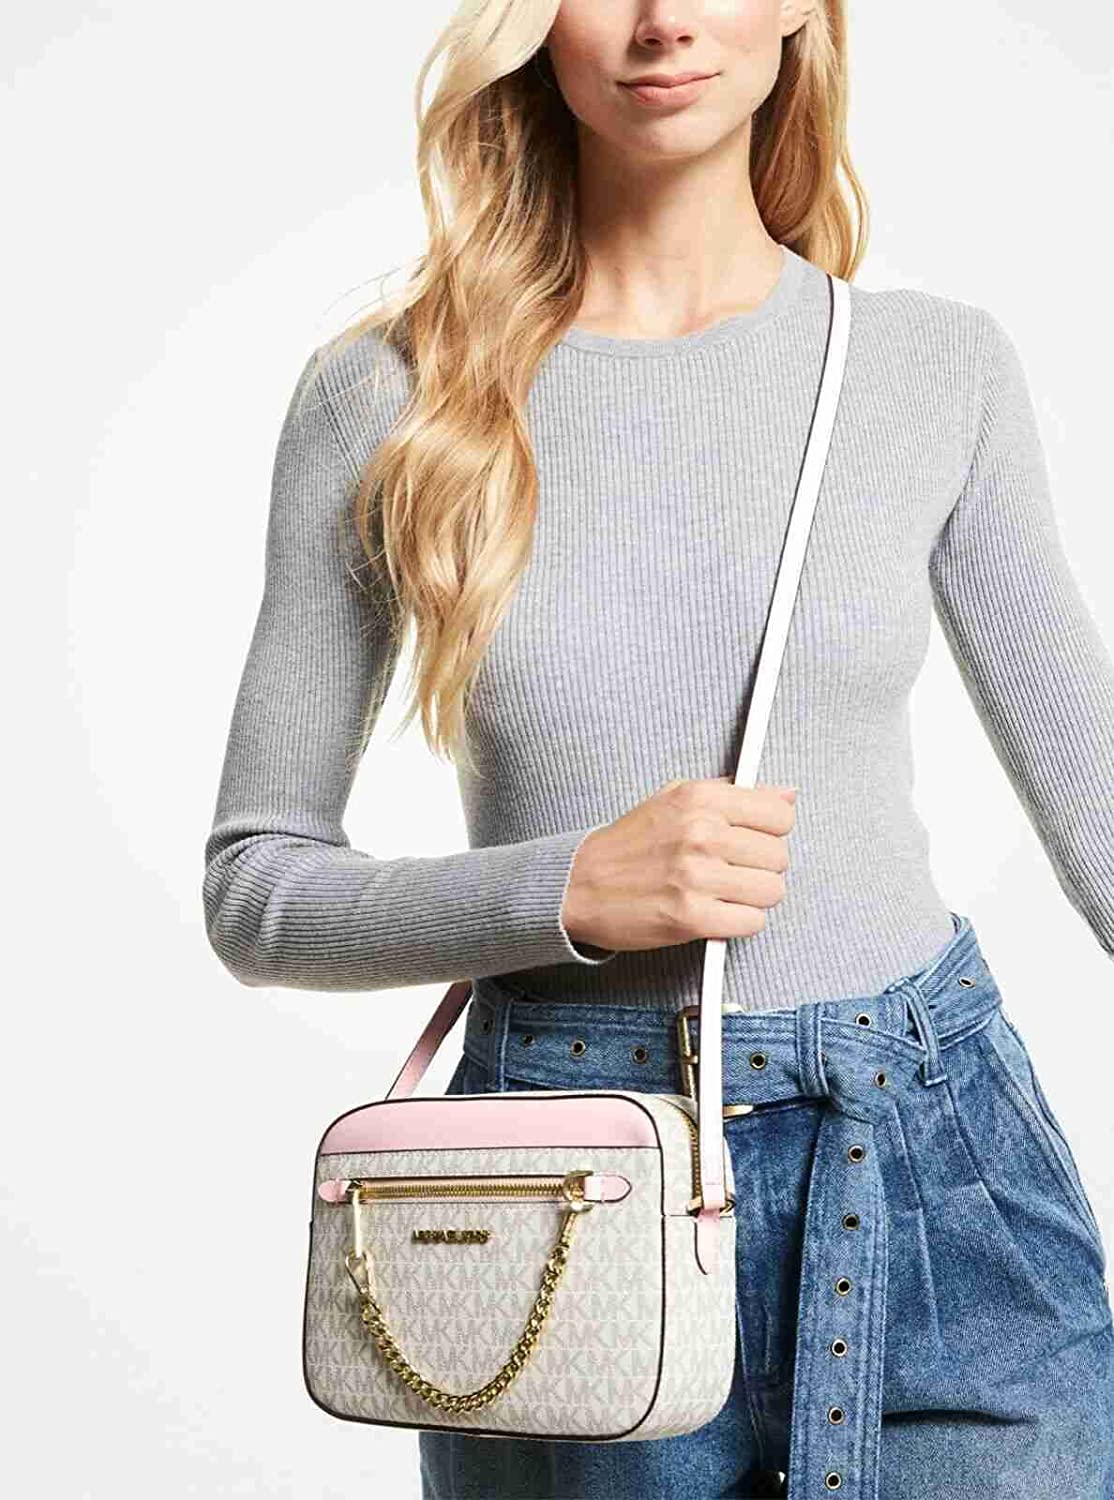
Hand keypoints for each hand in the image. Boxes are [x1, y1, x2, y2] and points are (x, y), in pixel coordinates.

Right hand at [561, 778, 796, 953]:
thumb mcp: (675, 799)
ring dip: (752, 897)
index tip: (754, 839)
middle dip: (761, 868)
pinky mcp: (691, 917)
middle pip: (779, 856)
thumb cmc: (628, 845)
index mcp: (700, 799)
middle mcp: (701, 834)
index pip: (780, 813)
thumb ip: (733, 794)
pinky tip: (716, 913)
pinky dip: (738, 923)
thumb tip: (786, 793)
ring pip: (771, 891)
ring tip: (723, 893)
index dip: (772, 831)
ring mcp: (697, 877)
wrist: (577, 885)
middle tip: (732, 872)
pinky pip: (752, 922)